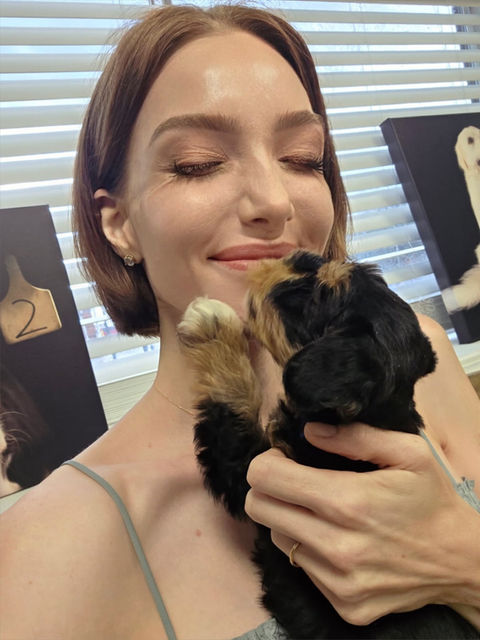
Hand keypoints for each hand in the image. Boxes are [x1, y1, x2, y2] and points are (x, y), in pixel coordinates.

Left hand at [245, 422, 479, 625]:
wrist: (462, 560)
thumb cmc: (432, 499)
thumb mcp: (407, 452)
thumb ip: (354, 436)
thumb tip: (309, 431)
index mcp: (348, 501)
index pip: (264, 478)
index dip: (268, 461)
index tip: (285, 458)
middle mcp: (337, 547)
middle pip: (258, 508)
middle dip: (268, 488)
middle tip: (295, 481)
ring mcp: (339, 582)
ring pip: (277, 538)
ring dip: (289, 519)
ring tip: (323, 512)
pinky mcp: (344, 605)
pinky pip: (302, 568)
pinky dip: (310, 549)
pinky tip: (338, 540)